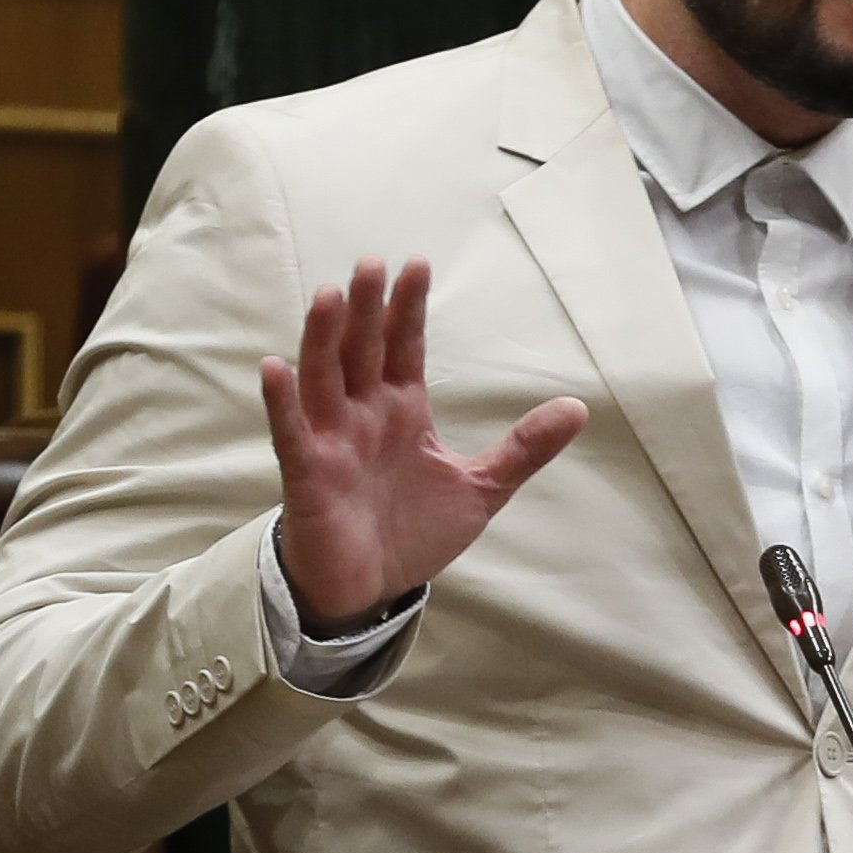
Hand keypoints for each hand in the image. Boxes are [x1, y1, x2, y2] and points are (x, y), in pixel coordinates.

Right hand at [261, 256, 587, 630]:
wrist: (371, 589)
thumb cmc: (413, 532)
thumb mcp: (481, 488)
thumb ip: (524, 448)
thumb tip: (578, 408)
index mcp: (402, 411)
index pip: (402, 347)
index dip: (407, 308)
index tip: (416, 265)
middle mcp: (362, 416)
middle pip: (362, 350)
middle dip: (366, 308)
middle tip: (372, 263)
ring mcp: (332, 442)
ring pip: (324, 378)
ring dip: (323, 338)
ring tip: (328, 295)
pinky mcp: (308, 475)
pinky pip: (290, 433)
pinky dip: (282, 402)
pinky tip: (275, 367)